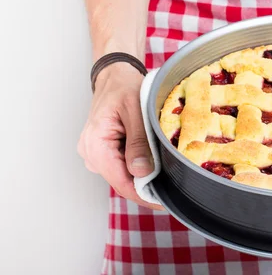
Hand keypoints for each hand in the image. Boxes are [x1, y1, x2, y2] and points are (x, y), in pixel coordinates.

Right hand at [78, 62, 162, 209]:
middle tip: (173, 186)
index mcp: (95, 144)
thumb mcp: (135, 111)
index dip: (143, 195)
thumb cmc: (124, 87)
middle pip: (122, 180)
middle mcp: (91, 153)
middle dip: (146, 185)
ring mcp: (96, 154)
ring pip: (123, 174)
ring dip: (144, 174)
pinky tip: (154, 158)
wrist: (115, 75)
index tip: (163, 202)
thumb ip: (138, 142)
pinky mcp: (103, 151)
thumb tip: (141, 172)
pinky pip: (122, 164)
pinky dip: (139, 163)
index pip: (120, 181)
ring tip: (167, 169)